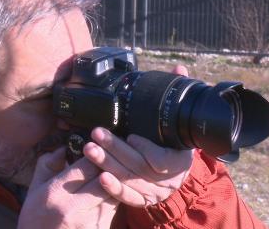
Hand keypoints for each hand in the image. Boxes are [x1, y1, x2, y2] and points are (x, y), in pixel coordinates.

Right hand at [18, 148, 118, 228]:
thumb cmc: (35, 219)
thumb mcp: (34, 189)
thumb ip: (48, 164)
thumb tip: (64, 147)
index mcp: (55, 193)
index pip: (86, 166)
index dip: (95, 155)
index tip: (96, 150)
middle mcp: (73, 209)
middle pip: (105, 179)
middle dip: (107, 169)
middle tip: (106, 163)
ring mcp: (89, 224)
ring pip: (114, 195)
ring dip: (113, 185)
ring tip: (106, 179)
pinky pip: (113, 211)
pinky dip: (112, 201)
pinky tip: (104, 198)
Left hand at [82, 65, 192, 207]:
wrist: (176, 172)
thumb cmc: (175, 143)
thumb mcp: (179, 122)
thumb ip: (178, 97)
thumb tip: (179, 69)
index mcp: (179, 159)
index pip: (162, 159)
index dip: (146, 149)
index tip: (131, 135)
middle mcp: (168, 178)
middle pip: (139, 166)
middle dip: (116, 150)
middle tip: (96, 134)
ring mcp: (154, 190)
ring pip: (129, 179)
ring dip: (107, 164)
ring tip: (89, 149)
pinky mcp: (143, 199)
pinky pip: (128, 198)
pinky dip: (114, 188)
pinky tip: (100, 177)